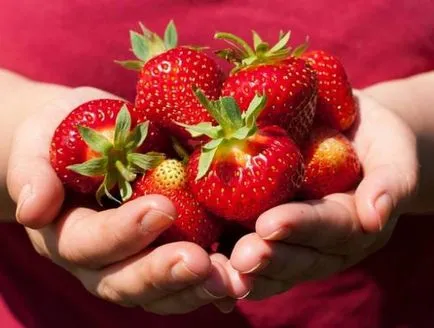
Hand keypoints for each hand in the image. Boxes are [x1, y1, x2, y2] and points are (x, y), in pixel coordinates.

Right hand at [7, 87, 249, 313]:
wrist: (87, 146)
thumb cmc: (64, 137)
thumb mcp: (41, 142)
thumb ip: (35, 172)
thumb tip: (35, 209)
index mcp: (65, 232)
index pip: (88, 243)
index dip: (123, 232)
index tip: (162, 209)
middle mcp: (98, 261)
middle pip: (124, 282)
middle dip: (163, 274)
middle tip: (200, 263)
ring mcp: (132, 264)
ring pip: (159, 293)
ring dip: (195, 289)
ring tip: (230, 280)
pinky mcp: (161, 257)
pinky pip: (184, 282)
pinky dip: (211, 283)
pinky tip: (240, 280)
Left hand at [229, 91, 418, 298]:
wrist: (350, 134)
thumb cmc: (376, 141)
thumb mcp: (393, 154)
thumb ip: (392, 182)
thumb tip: (377, 215)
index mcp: (353, 224)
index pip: (329, 229)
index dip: (301, 228)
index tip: (270, 224)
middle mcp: (321, 242)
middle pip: (297, 257)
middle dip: (269, 259)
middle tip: (240, 258)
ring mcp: (293, 240)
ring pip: (272, 265)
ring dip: (245, 270)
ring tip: (220, 268)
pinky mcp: (266, 229)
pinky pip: (248, 247)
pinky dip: (227, 261)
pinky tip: (206, 263)